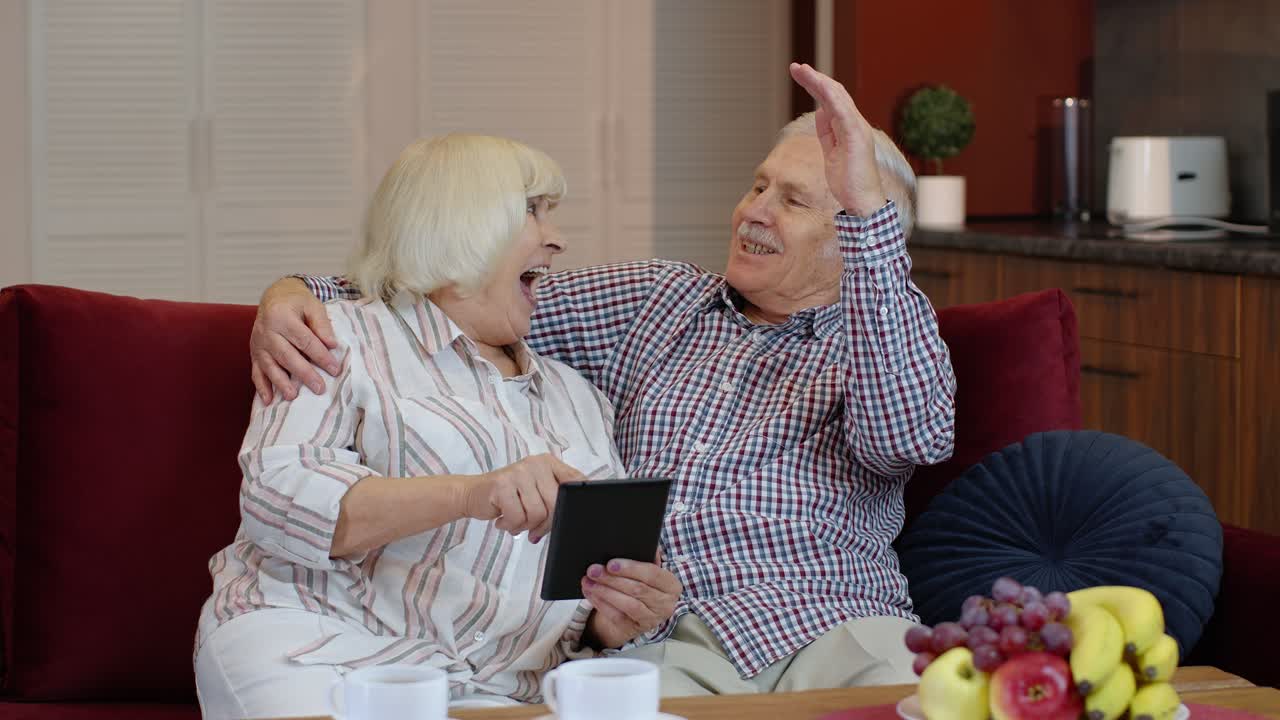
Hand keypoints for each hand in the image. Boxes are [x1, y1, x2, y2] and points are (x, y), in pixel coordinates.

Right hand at [250, 278, 340, 403]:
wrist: (274, 297)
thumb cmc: (297, 302)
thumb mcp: (313, 305)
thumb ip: (321, 324)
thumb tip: (332, 344)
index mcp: (281, 316)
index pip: (304, 340)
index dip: (320, 356)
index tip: (334, 369)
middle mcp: (266, 331)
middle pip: (286, 355)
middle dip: (303, 373)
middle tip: (319, 388)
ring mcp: (258, 344)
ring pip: (270, 366)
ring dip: (281, 383)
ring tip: (293, 397)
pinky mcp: (254, 353)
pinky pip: (256, 372)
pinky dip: (261, 387)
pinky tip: (268, 400)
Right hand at [461, 454, 585, 540]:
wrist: (473, 493)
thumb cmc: (508, 496)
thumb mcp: (535, 490)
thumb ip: (554, 497)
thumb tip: (573, 516)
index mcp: (548, 463)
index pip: (574, 479)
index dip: (577, 499)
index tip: (573, 514)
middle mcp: (535, 464)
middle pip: (556, 503)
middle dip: (546, 524)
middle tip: (534, 530)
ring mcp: (518, 473)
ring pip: (537, 513)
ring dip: (526, 526)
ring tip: (515, 522)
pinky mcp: (501, 485)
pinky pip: (518, 517)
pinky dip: (511, 525)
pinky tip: (503, 520)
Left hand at [582, 552, 681, 648]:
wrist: (636, 612)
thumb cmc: (641, 583)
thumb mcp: (646, 570)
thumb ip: (645, 556)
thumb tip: (636, 540)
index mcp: (671, 585)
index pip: (652, 574)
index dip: (631, 568)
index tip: (611, 563)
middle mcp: (665, 604)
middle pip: (637, 589)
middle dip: (612, 579)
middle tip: (593, 570)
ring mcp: (651, 619)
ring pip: (627, 604)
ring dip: (605, 591)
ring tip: (588, 581)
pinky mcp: (635, 629)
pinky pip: (616, 616)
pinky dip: (601, 603)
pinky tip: (590, 593)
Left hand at [788, 62, 885, 217]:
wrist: (863, 202)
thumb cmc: (849, 182)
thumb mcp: (832, 153)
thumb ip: (828, 133)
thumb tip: (821, 113)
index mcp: (848, 127)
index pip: (831, 100)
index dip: (816, 85)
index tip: (800, 75)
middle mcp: (854, 124)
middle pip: (834, 93)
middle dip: (814, 78)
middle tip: (796, 67)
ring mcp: (857, 129)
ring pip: (838, 98)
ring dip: (820, 82)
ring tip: (803, 71)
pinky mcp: (857, 138)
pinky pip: (844, 113)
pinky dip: (832, 98)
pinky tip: (820, 86)